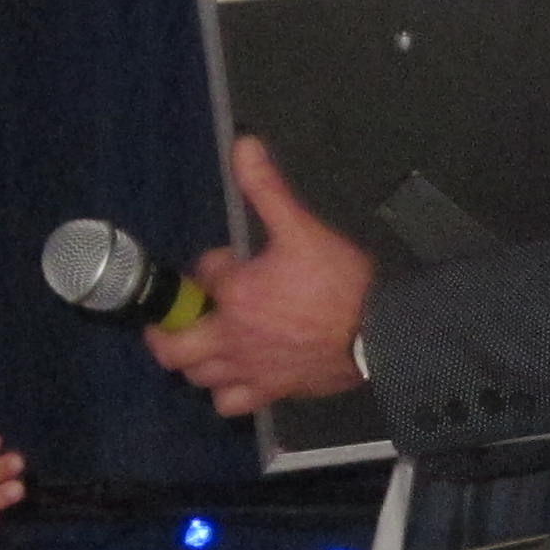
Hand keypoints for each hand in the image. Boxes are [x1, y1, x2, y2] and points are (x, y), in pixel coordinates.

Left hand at [144, 137, 372, 416]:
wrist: (381, 334)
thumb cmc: (339, 283)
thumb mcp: (300, 228)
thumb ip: (266, 188)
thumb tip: (242, 144)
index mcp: (233, 296)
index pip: (202, 277)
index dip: (210, 267)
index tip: (230, 262)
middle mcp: (230, 339)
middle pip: (173, 348)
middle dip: (167, 330)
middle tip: (176, 317)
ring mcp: (249, 371)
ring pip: (197, 378)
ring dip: (194, 361)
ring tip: (206, 344)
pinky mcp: (271, 392)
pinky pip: (231, 404)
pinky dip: (226, 394)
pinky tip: (237, 377)